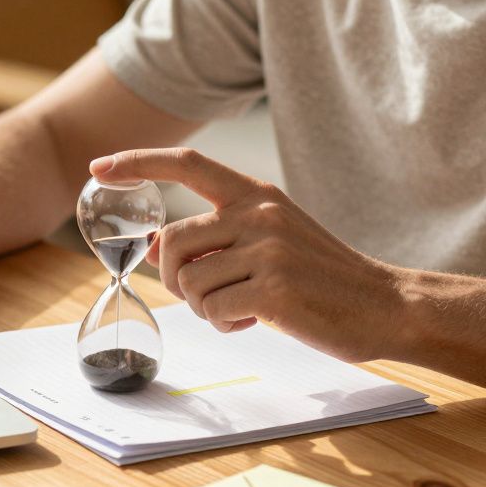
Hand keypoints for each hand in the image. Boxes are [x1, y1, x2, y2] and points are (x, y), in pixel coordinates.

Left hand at [90, 148, 408, 362]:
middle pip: (170, 241)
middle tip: (205, 295)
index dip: (137, 162)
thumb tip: (151, 246)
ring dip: (202, 306)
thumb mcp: (268, 242)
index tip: (97, 167)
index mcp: (256, 195)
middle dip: (173, 277)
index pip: (187, 164)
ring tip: (240, 308)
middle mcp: (258, 214)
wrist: (387, 306)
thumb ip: (214, 239)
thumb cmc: (321, 277)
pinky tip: (255, 321)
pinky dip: (224, 324)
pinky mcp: (273, 289)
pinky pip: (212, 310)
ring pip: (188, 280)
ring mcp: (266, 250)